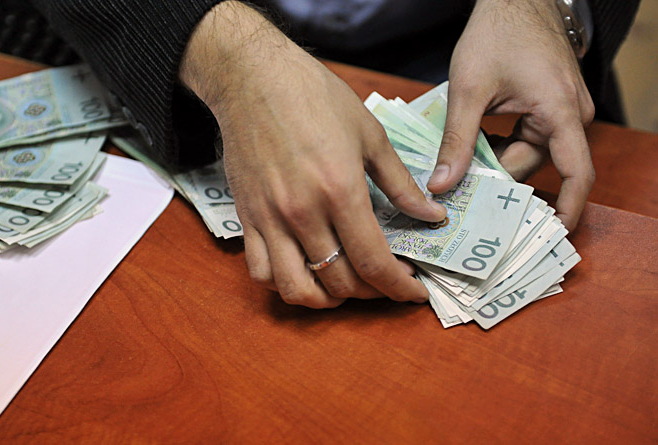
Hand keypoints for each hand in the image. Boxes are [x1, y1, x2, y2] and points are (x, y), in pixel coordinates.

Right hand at [180, 1, 445, 307]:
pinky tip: (303, 272)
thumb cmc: (315, 97)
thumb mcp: (370, 133)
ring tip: (344, 288)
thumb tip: (433, 215)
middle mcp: (302, 213)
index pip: (374, 262)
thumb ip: (401, 183)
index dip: (399, 287)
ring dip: (326, 300)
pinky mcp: (246, 217)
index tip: (415, 293)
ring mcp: (269, 219)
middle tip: (385, 281)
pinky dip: (284, 284)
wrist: (253, 78)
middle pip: (339, 281)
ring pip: (296, 288)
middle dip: (371, 292)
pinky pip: (260, 271)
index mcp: (340, 190)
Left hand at [428, 0, 595, 229]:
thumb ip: (456, 140)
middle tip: (461, 202)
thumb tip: (441, 186)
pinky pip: (525, 139)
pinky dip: (499, 148)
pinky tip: (470, 150)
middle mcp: (570, 116)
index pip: (576, 174)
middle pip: (536, 166)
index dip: (565, 209)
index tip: (548, 235)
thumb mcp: (468, 89)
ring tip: (458, 175)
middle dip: (500, 184)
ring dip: (495, 164)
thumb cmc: (496, 34)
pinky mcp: (547, 106)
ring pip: (526, 154)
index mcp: (561, 113)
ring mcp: (561, 110)